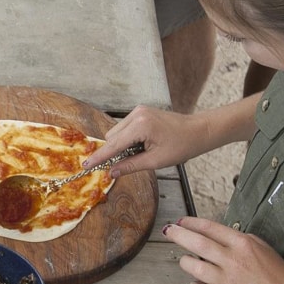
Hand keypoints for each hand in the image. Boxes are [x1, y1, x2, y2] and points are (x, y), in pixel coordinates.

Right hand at [85, 105, 207, 174]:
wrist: (198, 131)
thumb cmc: (181, 146)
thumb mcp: (155, 161)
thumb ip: (130, 166)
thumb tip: (111, 172)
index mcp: (140, 126)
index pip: (113, 145)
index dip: (99, 157)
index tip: (86, 165)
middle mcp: (136, 114)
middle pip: (111, 137)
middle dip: (114, 151)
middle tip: (129, 162)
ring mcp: (138, 111)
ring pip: (117, 132)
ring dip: (122, 145)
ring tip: (142, 151)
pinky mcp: (140, 111)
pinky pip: (125, 128)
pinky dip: (127, 138)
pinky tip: (142, 144)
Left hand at [164, 217, 283, 283]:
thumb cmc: (276, 272)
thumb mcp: (261, 246)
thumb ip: (237, 239)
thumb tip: (213, 235)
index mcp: (242, 244)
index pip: (210, 228)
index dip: (191, 223)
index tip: (181, 222)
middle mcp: (232, 260)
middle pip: (197, 243)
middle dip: (178, 235)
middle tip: (168, 231)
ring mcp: (227, 281)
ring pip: (193, 266)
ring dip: (186, 262)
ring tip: (188, 261)